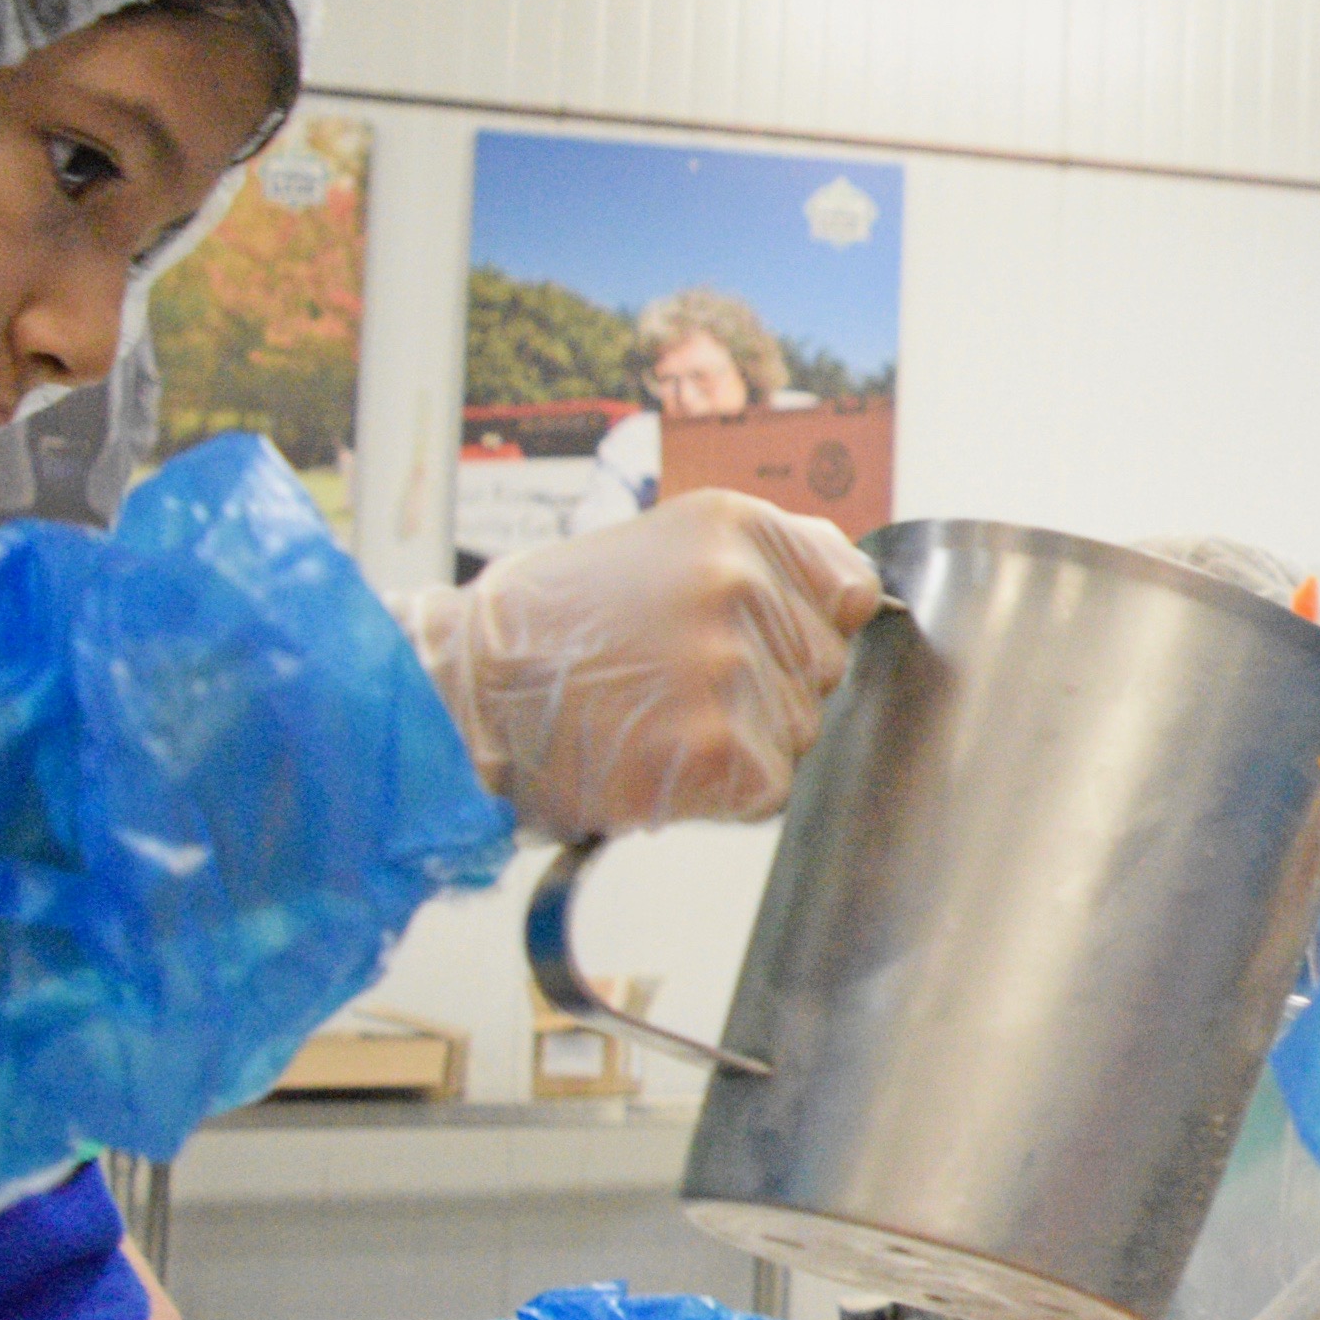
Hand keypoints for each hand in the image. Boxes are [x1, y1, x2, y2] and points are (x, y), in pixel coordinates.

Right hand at [402, 492, 882, 834]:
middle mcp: (741, 588)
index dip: (808, 628)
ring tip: (655, 717)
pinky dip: (722, 791)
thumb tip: (857, 589)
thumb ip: (767, 561)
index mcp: (735, 528)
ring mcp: (732, 669)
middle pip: (826, 671)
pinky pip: (770, 786)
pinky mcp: (721, 749)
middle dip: (769, 689)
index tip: (752, 639)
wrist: (462, 693)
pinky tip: (657, 759)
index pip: (849, 592)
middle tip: (673, 682)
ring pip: (800, 731)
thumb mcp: (661, 548)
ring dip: (743, 741)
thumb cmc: (551, 630)